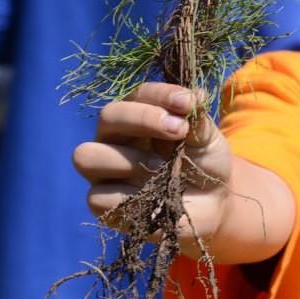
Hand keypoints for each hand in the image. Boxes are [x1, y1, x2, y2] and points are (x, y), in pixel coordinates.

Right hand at [73, 83, 231, 250]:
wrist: (212, 205)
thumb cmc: (204, 163)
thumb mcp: (207, 139)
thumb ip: (197, 120)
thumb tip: (195, 94)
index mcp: (137, 115)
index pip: (138, 95)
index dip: (160, 95)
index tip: (187, 102)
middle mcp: (114, 138)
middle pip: (107, 116)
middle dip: (142, 118)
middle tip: (178, 129)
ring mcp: (103, 172)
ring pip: (87, 156)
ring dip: (129, 160)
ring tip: (162, 168)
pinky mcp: (102, 204)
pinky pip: (98, 197)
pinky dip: (129, 196)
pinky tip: (154, 198)